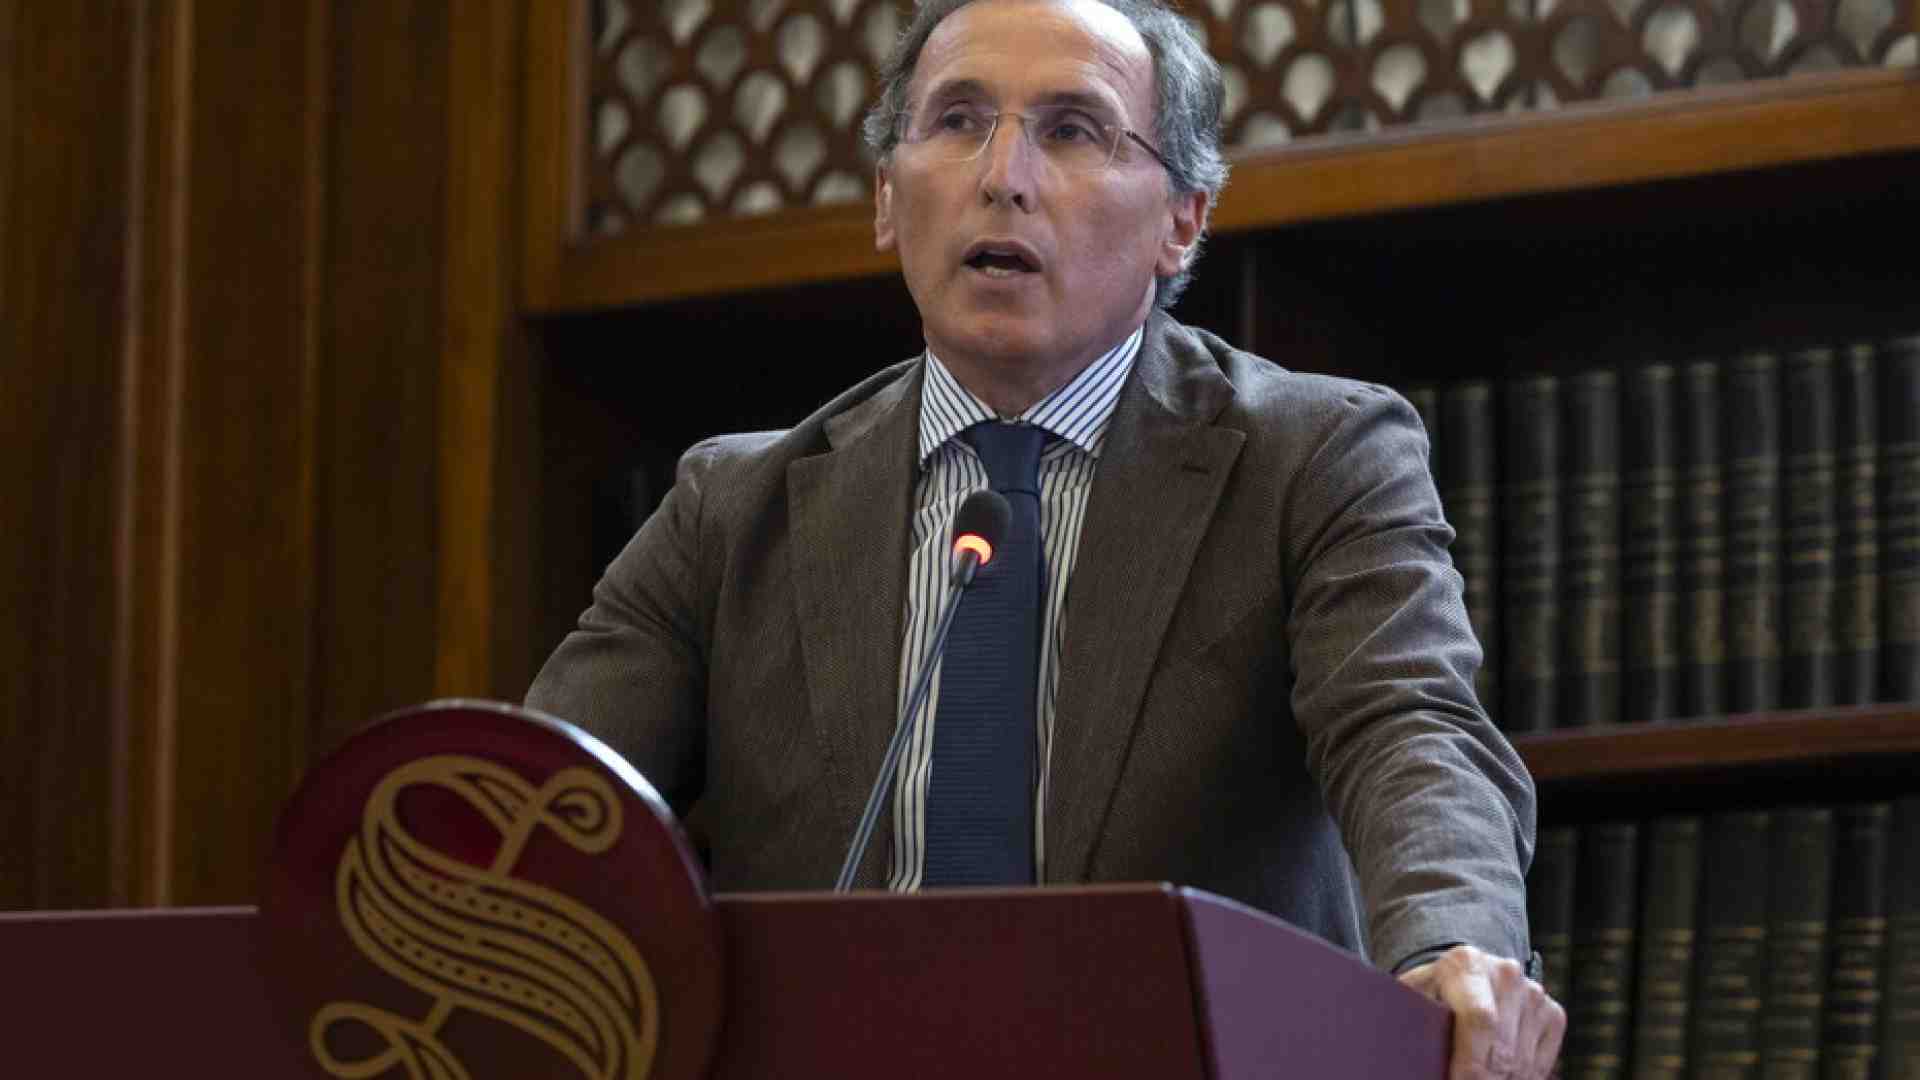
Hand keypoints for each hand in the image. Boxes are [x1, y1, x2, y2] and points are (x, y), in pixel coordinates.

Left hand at [1397, 944, 1564, 1078]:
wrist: (1464, 975)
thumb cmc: (1429, 995)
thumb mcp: (1413, 1000)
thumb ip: (1412, 1021)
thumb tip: (1404, 1058)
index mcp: (1465, 963)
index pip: (1478, 1019)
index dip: (1469, 1063)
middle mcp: (1506, 973)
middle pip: (1502, 1049)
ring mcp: (1533, 993)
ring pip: (1521, 1063)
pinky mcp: (1552, 1013)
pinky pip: (1539, 1064)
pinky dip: (1519, 1079)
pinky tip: (1496, 1077)